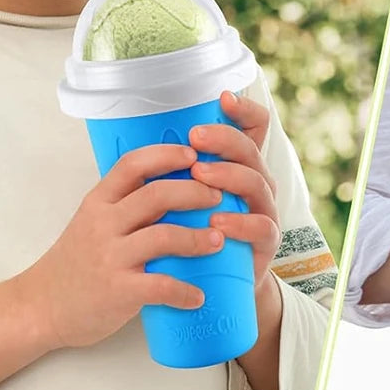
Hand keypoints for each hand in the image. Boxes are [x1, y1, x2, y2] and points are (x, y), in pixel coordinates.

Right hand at [25, 143, 218, 350]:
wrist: (39, 307)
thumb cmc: (75, 262)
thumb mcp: (93, 222)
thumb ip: (126, 205)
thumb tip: (178, 190)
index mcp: (99, 202)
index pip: (133, 164)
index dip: (167, 155)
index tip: (195, 155)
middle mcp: (103, 223)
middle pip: (156, 194)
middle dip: (196, 192)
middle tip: (219, 196)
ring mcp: (109, 256)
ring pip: (163, 236)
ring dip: (198, 238)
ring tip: (219, 241)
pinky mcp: (117, 290)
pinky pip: (160, 286)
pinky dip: (184, 291)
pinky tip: (198, 296)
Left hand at [187, 90, 281, 295]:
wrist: (211, 289)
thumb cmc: (189, 237)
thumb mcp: (180, 200)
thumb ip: (169, 173)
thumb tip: (125, 137)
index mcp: (238, 166)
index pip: (252, 128)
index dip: (243, 110)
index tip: (222, 99)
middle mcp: (256, 183)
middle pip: (251, 149)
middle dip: (224, 139)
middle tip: (196, 137)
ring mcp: (263, 211)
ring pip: (258, 183)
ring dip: (229, 175)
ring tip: (202, 176)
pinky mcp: (264, 245)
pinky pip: (261, 229)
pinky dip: (241, 224)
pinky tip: (218, 223)